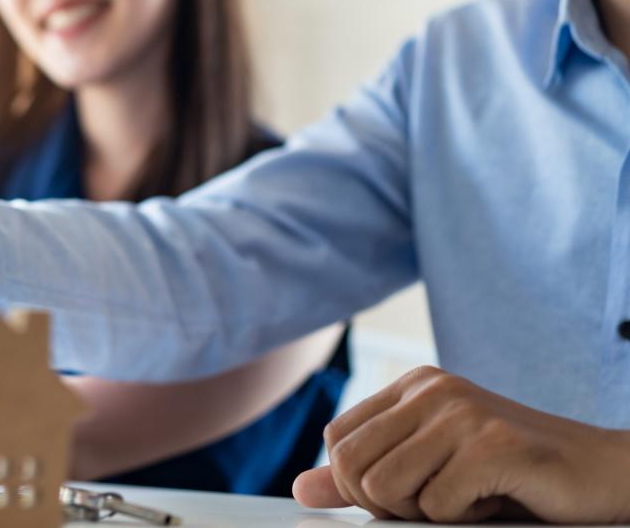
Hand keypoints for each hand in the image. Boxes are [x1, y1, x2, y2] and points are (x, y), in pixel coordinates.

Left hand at [293, 365, 629, 522]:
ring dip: (423, 513)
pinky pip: (436, 506)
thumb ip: (366, 474)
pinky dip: (462, 518)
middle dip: (384, 504)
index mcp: (413, 386)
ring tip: (465, 499)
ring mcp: (462, 413)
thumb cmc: (513, 474)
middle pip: (350, 465)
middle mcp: (433, 389)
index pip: (338, 440)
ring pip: (385, 487)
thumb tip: (302, 487)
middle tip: (434, 505)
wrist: (600, 475)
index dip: (356, 484)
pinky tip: (495, 499)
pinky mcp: (491, 444)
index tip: (403, 496)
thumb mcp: (430, 467)